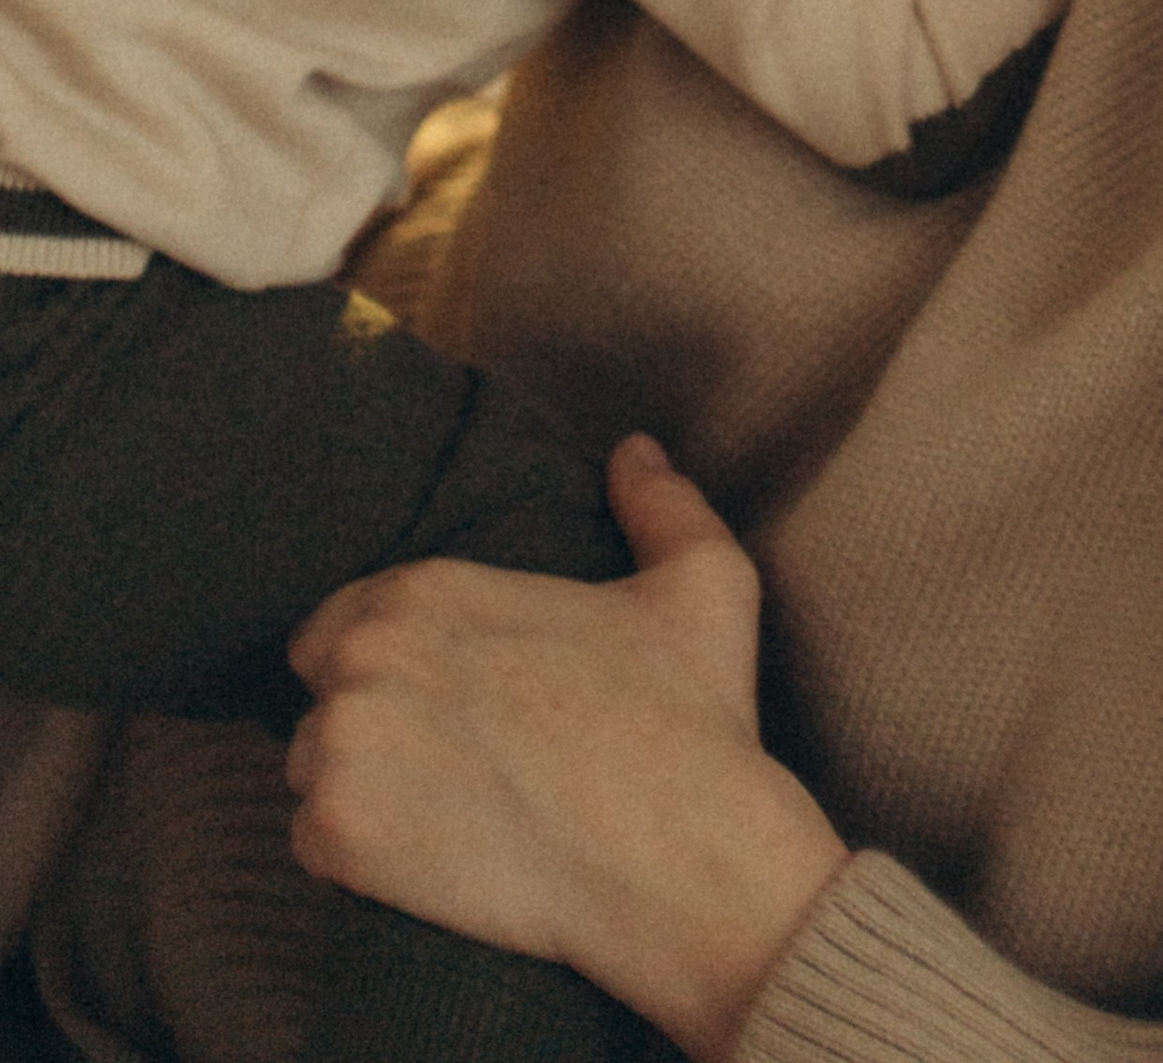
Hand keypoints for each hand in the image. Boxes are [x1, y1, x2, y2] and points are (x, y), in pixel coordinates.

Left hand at [285, 436, 845, 1060]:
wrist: (684, 860)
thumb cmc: (693, 718)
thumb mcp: (703, 581)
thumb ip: (660, 503)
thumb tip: (635, 450)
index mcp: (426, 588)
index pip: (343, 615)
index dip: (388, 655)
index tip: (441, 693)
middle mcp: (366, 656)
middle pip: (321, 689)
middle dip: (369, 715)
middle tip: (440, 755)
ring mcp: (344, 750)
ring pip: (313, 767)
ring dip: (357, 784)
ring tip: (434, 808)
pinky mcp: (341, 840)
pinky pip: (312, 841)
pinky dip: (355, 855)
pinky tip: (423, 858)